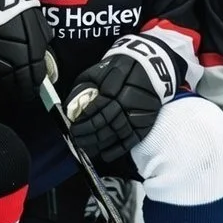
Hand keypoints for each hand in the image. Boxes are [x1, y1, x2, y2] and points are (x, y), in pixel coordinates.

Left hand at [66, 33, 178, 160]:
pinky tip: (104, 155)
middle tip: (76, 136)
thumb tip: (69, 105)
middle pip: (104, 122)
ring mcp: (137, 114)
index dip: (84, 119)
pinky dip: (117, 150)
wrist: (152, 67)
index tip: (73, 125)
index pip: (96, 107)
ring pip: (115, 133)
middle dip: (87, 132)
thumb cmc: (121, 67)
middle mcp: (127, 102)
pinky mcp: (145, 124)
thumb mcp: (101, 68)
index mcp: (116, 86)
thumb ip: (84, 85)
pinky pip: (130, 141)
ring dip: (98, 142)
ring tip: (85, 147)